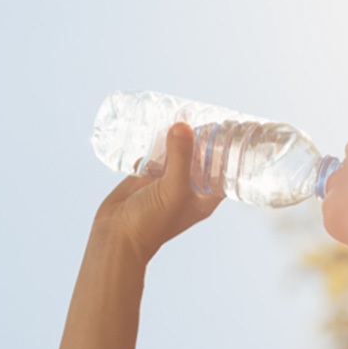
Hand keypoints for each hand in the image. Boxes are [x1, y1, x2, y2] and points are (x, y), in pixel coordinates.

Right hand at [91, 122, 222, 263]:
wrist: (116, 235)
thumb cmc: (151, 221)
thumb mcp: (173, 189)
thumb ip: (180, 158)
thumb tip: (184, 126)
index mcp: (205, 196)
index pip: (225, 170)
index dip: (229, 152)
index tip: (231, 129)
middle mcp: (189, 188)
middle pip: (202, 159)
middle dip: (204, 139)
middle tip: (206, 114)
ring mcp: (168, 182)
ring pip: (179, 155)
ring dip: (180, 138)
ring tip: (183, 113)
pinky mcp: (147, 177)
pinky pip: (157, 155)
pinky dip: (158, 143)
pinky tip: (158, 124)